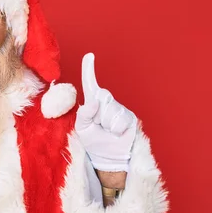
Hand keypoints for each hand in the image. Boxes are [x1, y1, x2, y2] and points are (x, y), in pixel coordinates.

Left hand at [75, 53, 135, 171]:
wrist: (108, 156)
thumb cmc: (94, 141)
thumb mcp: (82, 129)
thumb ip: (83, 115)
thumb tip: (94, 102)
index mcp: (93, 102)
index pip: (90, 84)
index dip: (88, 69)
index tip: (89, 55)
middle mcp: (107, 102)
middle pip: (102, 97)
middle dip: (97, 115)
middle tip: (98, 126)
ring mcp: (119, 108)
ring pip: (110, 110)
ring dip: (106, 124)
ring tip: (107, 131)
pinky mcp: (129, 117)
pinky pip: (119, 120)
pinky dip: (115, 130)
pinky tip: (116, 134)